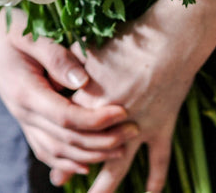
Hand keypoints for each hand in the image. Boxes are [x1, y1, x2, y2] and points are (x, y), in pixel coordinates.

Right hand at [0, 5, 140, 180]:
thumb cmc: (9, 30)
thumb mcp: (32, 36)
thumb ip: (57, 57)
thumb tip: (82, 81)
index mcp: (26, 93)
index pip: (66, 118)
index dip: (96, 120)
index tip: (123, 112)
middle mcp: (23, 112)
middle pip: (66, 141)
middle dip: (102, 141)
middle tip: (133, 130)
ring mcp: (23, 119)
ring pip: (57, 152)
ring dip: (90, 155)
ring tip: (121, 149)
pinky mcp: (26, 120)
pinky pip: (46, 150)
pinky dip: (67, 162)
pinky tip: (87, 163)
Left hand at [52, 2, 205, 192]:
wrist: (170, 39)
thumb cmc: (129, 38)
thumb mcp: (92, 47)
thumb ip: (71, 62)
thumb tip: (53, 70)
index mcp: (90, 101)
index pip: (67, 126)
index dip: (54, 139)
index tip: (45, 149)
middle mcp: (111, 121)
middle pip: (87, 151)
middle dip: (71, 167)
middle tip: (59, 180)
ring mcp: (138, 128)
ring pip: (118, 166)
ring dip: (104, 187)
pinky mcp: (162, 127)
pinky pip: (159, 160)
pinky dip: (155, 180)